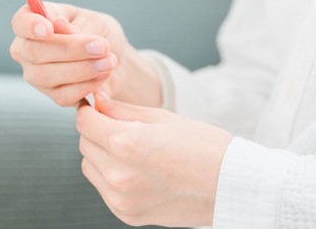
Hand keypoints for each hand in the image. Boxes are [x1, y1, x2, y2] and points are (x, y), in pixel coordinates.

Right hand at [10, 2, 160, 106]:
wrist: (114, 58)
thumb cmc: (99, 33)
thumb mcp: (93, 21)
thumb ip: (76, 24)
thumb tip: (59, 25)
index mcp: (33, 22)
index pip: (20, 22)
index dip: (30, 26)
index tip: (48, 28)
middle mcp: (27, 49)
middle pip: (34, 51)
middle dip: (70, 49)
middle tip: (101, 46)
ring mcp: (36, 74)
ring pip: (46, 75)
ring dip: (81, 68)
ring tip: (109, 61)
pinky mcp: (52, 94)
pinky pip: (63, 94)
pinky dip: (86, 85)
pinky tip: (103, 75)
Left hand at [76, 93, 232, 226]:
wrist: (231, 185)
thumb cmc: (201, 144)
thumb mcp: (160, 117)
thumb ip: (120, 109)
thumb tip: (95, 101)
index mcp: (126, 143)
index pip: (84, 122)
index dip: (88, 110)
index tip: (94, 105)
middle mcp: (118, 174)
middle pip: (84, 143)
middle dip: (96, 130)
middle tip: (118, 124)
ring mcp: (121, 198)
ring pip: (89, 166)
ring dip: (100, 154)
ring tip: (130, 148)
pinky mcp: (126, 214)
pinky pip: (103, 188)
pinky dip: (110, 175)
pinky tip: (136, 168)